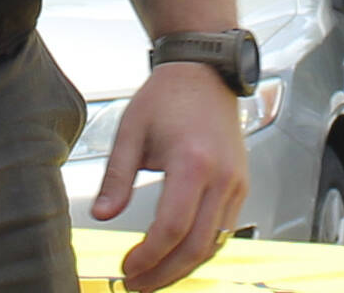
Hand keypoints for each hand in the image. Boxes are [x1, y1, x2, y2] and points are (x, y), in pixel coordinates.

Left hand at [93, 62, 247, 291]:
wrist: (205, 71)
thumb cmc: (168, 96)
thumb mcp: (131, 130)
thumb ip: (116, 176)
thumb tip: (102, 215)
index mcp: (192, 161)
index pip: (172, 228)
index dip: (148, 257)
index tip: (127, 268)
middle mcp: (221, 175)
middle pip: (197, 246)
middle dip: (165, 273)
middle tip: (137, 284)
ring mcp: (236, 182)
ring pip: (215, 244)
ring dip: (184, 268)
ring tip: (154, 277)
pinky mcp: (241, 185)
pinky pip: (225, 231)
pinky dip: (202, 250)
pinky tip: (178, 256)